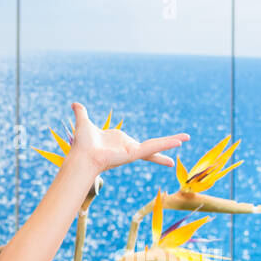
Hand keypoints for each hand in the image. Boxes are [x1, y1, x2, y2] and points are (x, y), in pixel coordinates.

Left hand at [65, 101, 187, 175]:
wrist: (81, 156)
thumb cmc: (81, 145)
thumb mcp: (84, 123)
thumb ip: (82, 113)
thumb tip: (74, 104)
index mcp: (119, 142)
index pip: (136, 143)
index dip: (147, 145)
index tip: (154, 147)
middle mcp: (128, 147)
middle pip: (151, 147)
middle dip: (165, 146)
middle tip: (181, 142)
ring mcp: (132, 151)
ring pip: (155, 146)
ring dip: (171, 142)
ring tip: (186, 138)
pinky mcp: (134, 153)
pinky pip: (152, 147)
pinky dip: (165, 144)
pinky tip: (179, 142)